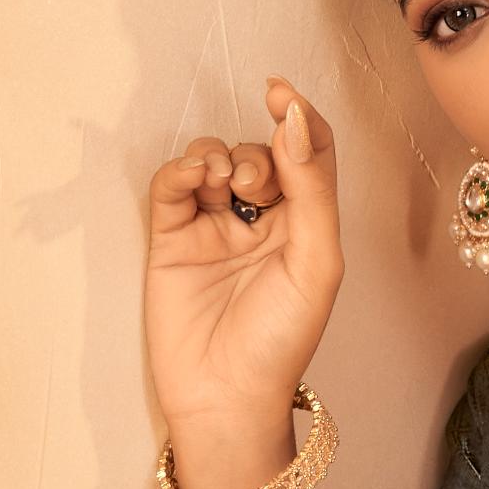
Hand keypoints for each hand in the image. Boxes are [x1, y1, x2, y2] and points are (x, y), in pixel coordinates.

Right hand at [146, 77, 343, 476]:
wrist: (225, 396)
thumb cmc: (281, 340)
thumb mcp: (316, 261)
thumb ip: (312, 188)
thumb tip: (294, 119)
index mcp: (308, 225)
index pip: (309, 152)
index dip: (298, 116)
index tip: (279, 92)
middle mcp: (264, 221)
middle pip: (261, 152)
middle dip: (258, 154)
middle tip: (254, 190)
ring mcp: (215, 228)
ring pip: (215, 160)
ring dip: (220, 158)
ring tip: (224, 189)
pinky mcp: (171, 239)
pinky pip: (173, 185)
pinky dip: (182, 170)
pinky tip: (195, 182)